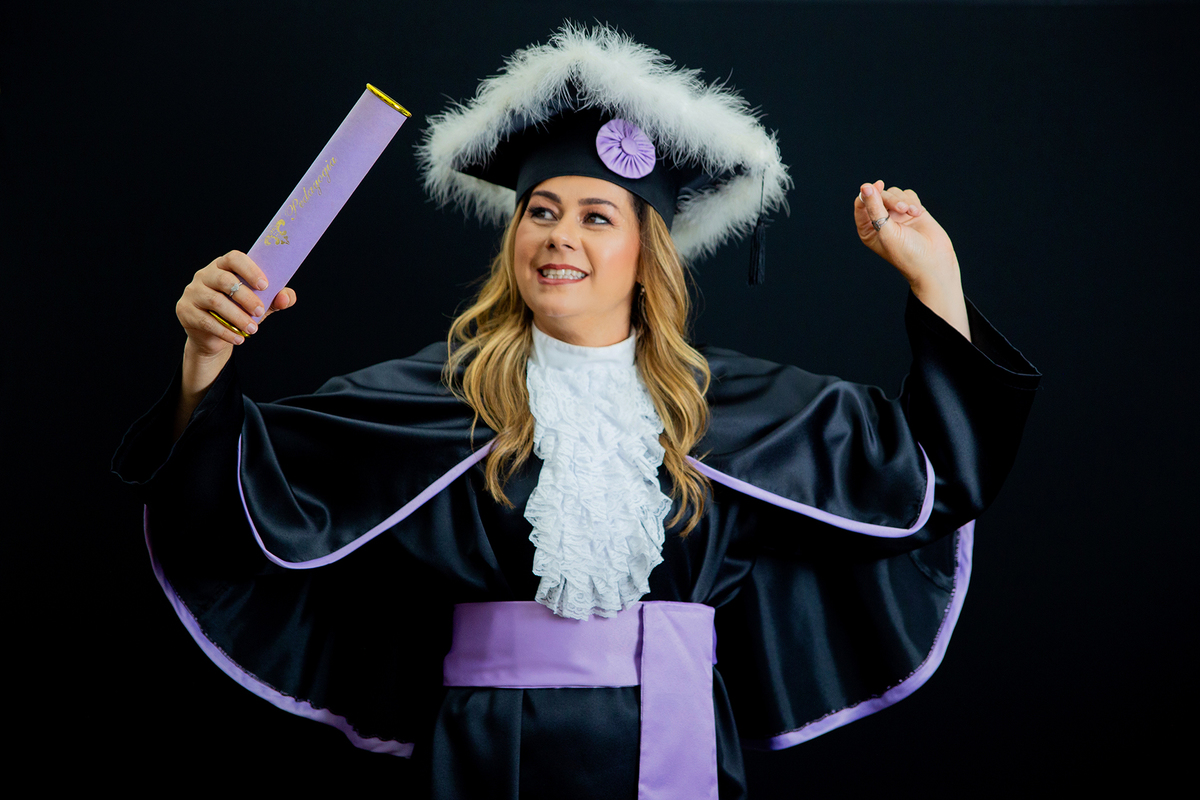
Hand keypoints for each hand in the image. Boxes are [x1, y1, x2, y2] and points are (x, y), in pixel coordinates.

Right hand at [172, 251, 296, 439]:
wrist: (215, 336)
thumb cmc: (240, 312)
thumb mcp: (261, 304)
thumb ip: (276, 298)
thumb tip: (286, 298)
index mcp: (223, 266)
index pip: (234, 258)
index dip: (250, 269)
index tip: (265, 285)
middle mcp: (204, 275)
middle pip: (225, 281)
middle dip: (247, 297)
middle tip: (261, 312)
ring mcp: (192, 292)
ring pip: (216, 302)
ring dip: (238, 317)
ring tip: (253, 329)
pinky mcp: (185, 310)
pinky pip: (206, 321)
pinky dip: (226, 331)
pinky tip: (239, 339)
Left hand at [854, 181, 969, 339]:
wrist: (934, 262)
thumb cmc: (906, 252)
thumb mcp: (886, 230)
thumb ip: (875, 207)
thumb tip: (865, 186)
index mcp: (868, 229)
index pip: (861, 204)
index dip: (868, 193)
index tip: (878, 186)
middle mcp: (880, 221)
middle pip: (880, 195)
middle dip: (892, 200)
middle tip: (903, 210)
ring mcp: (897, 216)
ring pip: (894, 193)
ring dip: (904, 200)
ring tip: (913, 213)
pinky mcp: (912, 211)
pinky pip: (908, 195)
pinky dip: (913, 201)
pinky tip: (918, 213)